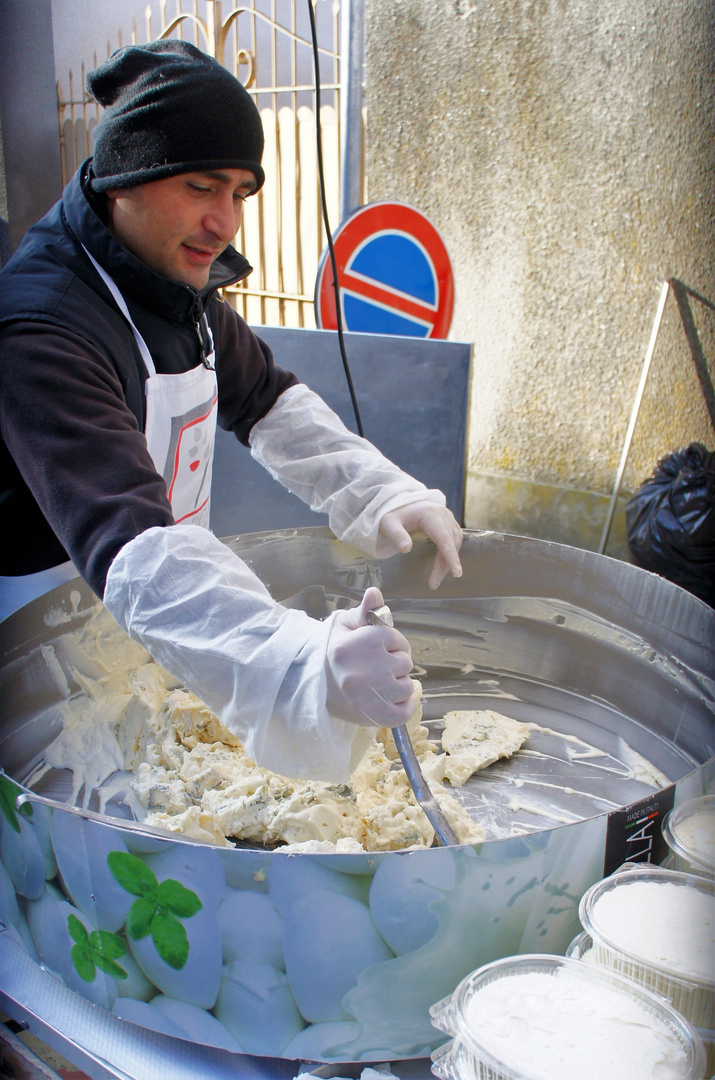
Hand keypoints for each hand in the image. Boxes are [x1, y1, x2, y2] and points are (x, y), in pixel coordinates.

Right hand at [325, 586, 415, 728]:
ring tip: (376, 684)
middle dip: (394, 663)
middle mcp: (366, 669)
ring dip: (397, 685)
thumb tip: (374, 592)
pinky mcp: (374, 716)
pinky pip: (405, 711)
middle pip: (405, 662)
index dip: (390, 643)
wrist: (311, 685)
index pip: (396, 638)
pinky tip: (388, 699)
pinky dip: (403, 706)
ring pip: (407, 686)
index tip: (375, 648)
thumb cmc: (334, 652)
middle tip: (374, 667)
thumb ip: (365, 610)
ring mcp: (371, 694)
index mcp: (360, 643)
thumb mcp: (345, 625)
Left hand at [378, 502, 462, 588]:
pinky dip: (450, 553)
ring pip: (455, 542)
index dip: (451, 556)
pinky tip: (443, 565)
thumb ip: (396, 535)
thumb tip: (406, 549)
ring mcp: (447, 517)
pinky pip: (454, 539)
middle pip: (451, 542)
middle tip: (434, 583)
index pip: (444, 537)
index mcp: (430, 514)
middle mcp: (443, 514)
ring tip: (436, 578)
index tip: (456, 573)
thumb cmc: (393, 515)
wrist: (398, 503)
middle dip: (446, 564)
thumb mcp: (389, 524)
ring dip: (449, 561)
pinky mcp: (448, 522)